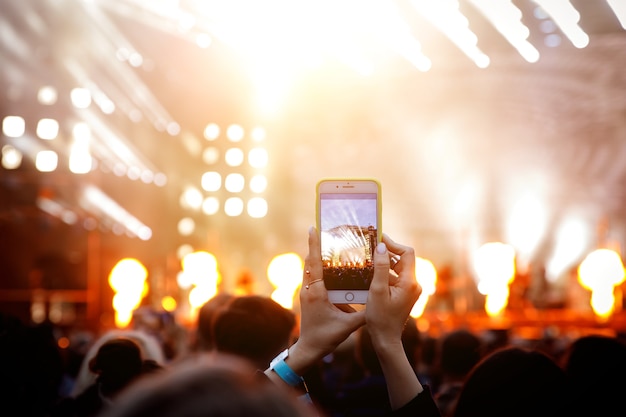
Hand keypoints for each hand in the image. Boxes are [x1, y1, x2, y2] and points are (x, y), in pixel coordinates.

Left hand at [267, 226, 365, 377]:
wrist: (308, 349)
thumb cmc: (325, 337)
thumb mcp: (348, 325)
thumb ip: (364, 313)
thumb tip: (379, 300)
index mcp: (316, 291)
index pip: (315, 263)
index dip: (314, 244)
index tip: (313, 228)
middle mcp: (308, 288)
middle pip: (311, 261)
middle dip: (318, 245)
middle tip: (327, 230)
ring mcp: (306, 292)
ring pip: (311, 268)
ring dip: (318, 256)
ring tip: (329, 243)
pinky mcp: (308, 296)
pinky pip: (313, 277)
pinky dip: (319, 268)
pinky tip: (330, 265)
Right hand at [366, 234, 420, 347]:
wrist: (386, 339)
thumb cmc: (381, 318)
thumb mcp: (377, 290)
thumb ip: (381, 267)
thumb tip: (382, 247)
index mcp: (410, 282)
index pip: (407, 253)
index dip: (393, 243)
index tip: (378, 238)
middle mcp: (414, 284)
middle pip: (403, 259)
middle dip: (387, 252)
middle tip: (370, 247)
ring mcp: (410, 289)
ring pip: (398, 268)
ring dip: (385, 264)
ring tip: (368, 261)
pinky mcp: (404, 294)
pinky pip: (396, 277)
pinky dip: (385, 274)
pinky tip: (371, 275)